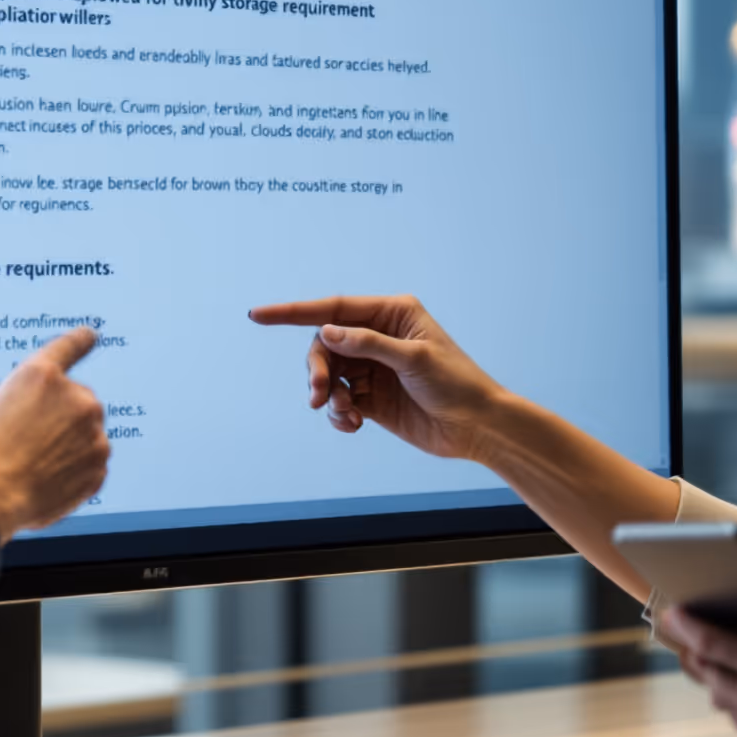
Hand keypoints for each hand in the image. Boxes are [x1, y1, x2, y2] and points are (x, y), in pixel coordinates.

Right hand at [0, 327, 108, 539]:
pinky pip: (89, 464)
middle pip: (75, 400)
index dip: (79, 340)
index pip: (69, 346)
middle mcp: (75, 398)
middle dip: (57, 417)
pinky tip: (46, 483)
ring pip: (85, 434)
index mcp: (40, 375)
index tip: (90, 335)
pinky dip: (73, 472)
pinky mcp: (98, 467)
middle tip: (27, 441)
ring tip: (32, 466)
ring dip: (67, 445)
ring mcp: (92, 434)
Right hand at [246, 294, 505, 461]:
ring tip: (345, 413)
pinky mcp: (373, 398)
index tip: (257, 315)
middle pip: (325, 344)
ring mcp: (374, 368)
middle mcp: (378, 337)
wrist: (478, 428)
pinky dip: (339, 414)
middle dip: (317, 368)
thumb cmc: (457, 384)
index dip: (293, 312)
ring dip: (329, 394)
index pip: (333, 308)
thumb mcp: (415, 359)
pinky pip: (340, 401)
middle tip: (320, 394)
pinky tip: (353, 424)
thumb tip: (326, 331)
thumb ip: (368, 343)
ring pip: (329, 374)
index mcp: (392, 314)